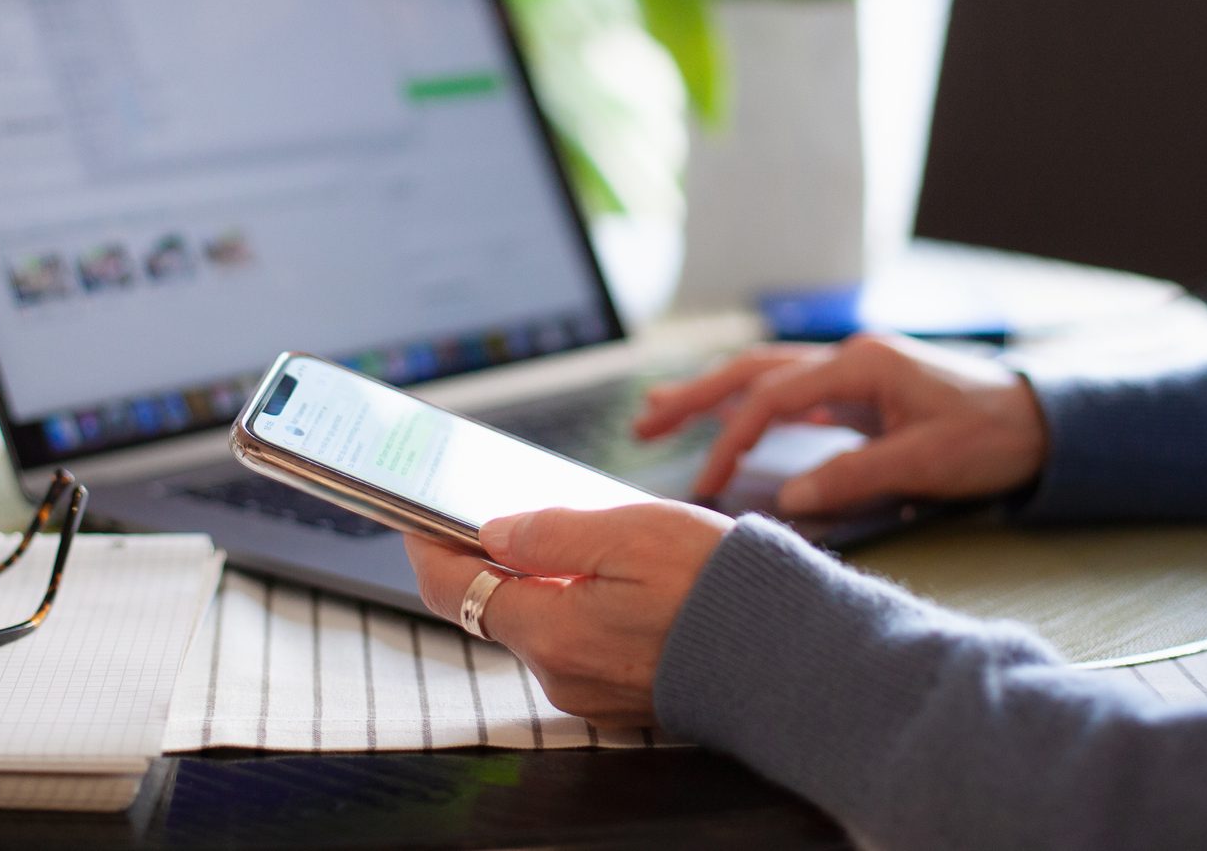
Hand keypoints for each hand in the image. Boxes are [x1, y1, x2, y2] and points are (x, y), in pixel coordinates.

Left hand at [404, 502, 730, 726]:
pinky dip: (578, 608)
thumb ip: (550, 535)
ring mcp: (590, 692)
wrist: (791, 656)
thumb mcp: (629, 534)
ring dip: (543, 583)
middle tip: (500, 511)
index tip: (414, 518)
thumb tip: (493, 532)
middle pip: (496, 608)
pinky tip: (612, 577)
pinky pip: (579, 644)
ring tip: (575, 537)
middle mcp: (559, 674)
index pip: (455, 592)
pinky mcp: (622, 697)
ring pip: (540, 625)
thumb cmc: (718, 589)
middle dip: (492, 560)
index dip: (428, 550)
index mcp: (550, 632)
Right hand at [634, 333, 1048, 516]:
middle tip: (643, 423)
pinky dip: (751, 407)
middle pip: (753, 370)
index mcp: (860, 364)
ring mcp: (853, 371)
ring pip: (766, 377)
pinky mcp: (861, 391)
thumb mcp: (926, 461)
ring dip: (714, 395)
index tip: (704, 482)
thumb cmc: (991, 436)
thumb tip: (787, 498)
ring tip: (662, 414)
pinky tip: (731, 425)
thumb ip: (853, 476)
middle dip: (694, 396)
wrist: (1043, 422)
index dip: (731, 439)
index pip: (772, 397)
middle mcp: (848, 358)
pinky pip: (791, 393)